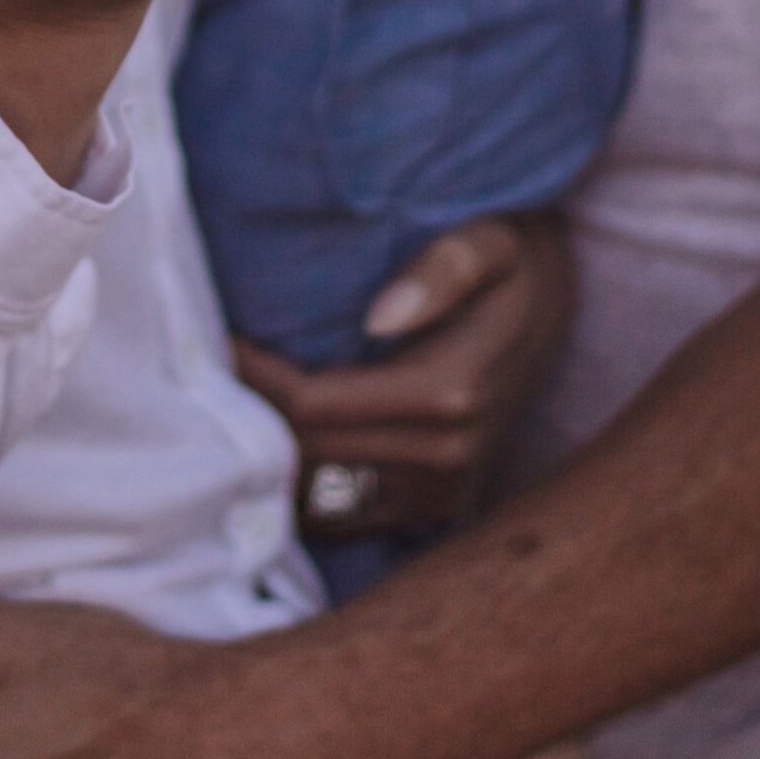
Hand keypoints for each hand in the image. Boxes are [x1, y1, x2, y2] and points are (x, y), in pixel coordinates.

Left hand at [236, 215, 573, 541]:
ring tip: (225, 409)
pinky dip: (300, 489)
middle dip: (248, 416)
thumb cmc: (513, 256)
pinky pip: (344, 518)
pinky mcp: (438, 510)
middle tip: (200, 373)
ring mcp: (443, 495)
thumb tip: (379, 318)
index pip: (311, 406)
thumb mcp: (490, 240)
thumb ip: (441, 270)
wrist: (558, 301)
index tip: (215, 338)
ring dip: (267, 459)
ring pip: (316, 498)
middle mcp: (446, 460)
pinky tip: (270, 446)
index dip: (252, 377)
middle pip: (305, 455)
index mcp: (449, 396)